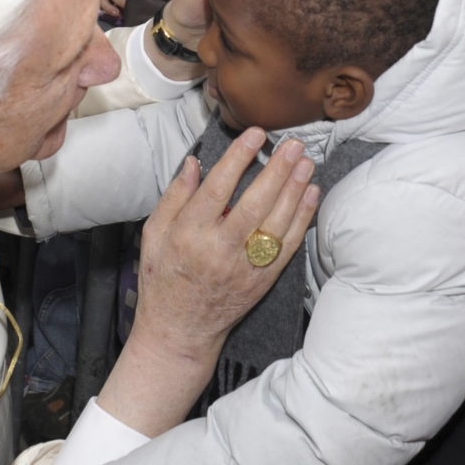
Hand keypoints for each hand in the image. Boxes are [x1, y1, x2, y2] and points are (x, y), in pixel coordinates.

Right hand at [98, 129, 318, 435]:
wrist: (181, 330)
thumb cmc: (163, 278)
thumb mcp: (154, 234)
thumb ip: (175, 197)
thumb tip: (194, 163)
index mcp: (190, 235)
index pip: (218, 188)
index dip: (238, 158)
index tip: (255, 134)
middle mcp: (220, 250)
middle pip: (255, 202)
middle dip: (277, 170)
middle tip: (293, 144)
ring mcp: (246, 267)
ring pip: (277, 222)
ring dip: (295, 189)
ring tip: (306, 162)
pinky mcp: (264, 279)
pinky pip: (288, 245)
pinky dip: (302, 218)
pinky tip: (310, 194)